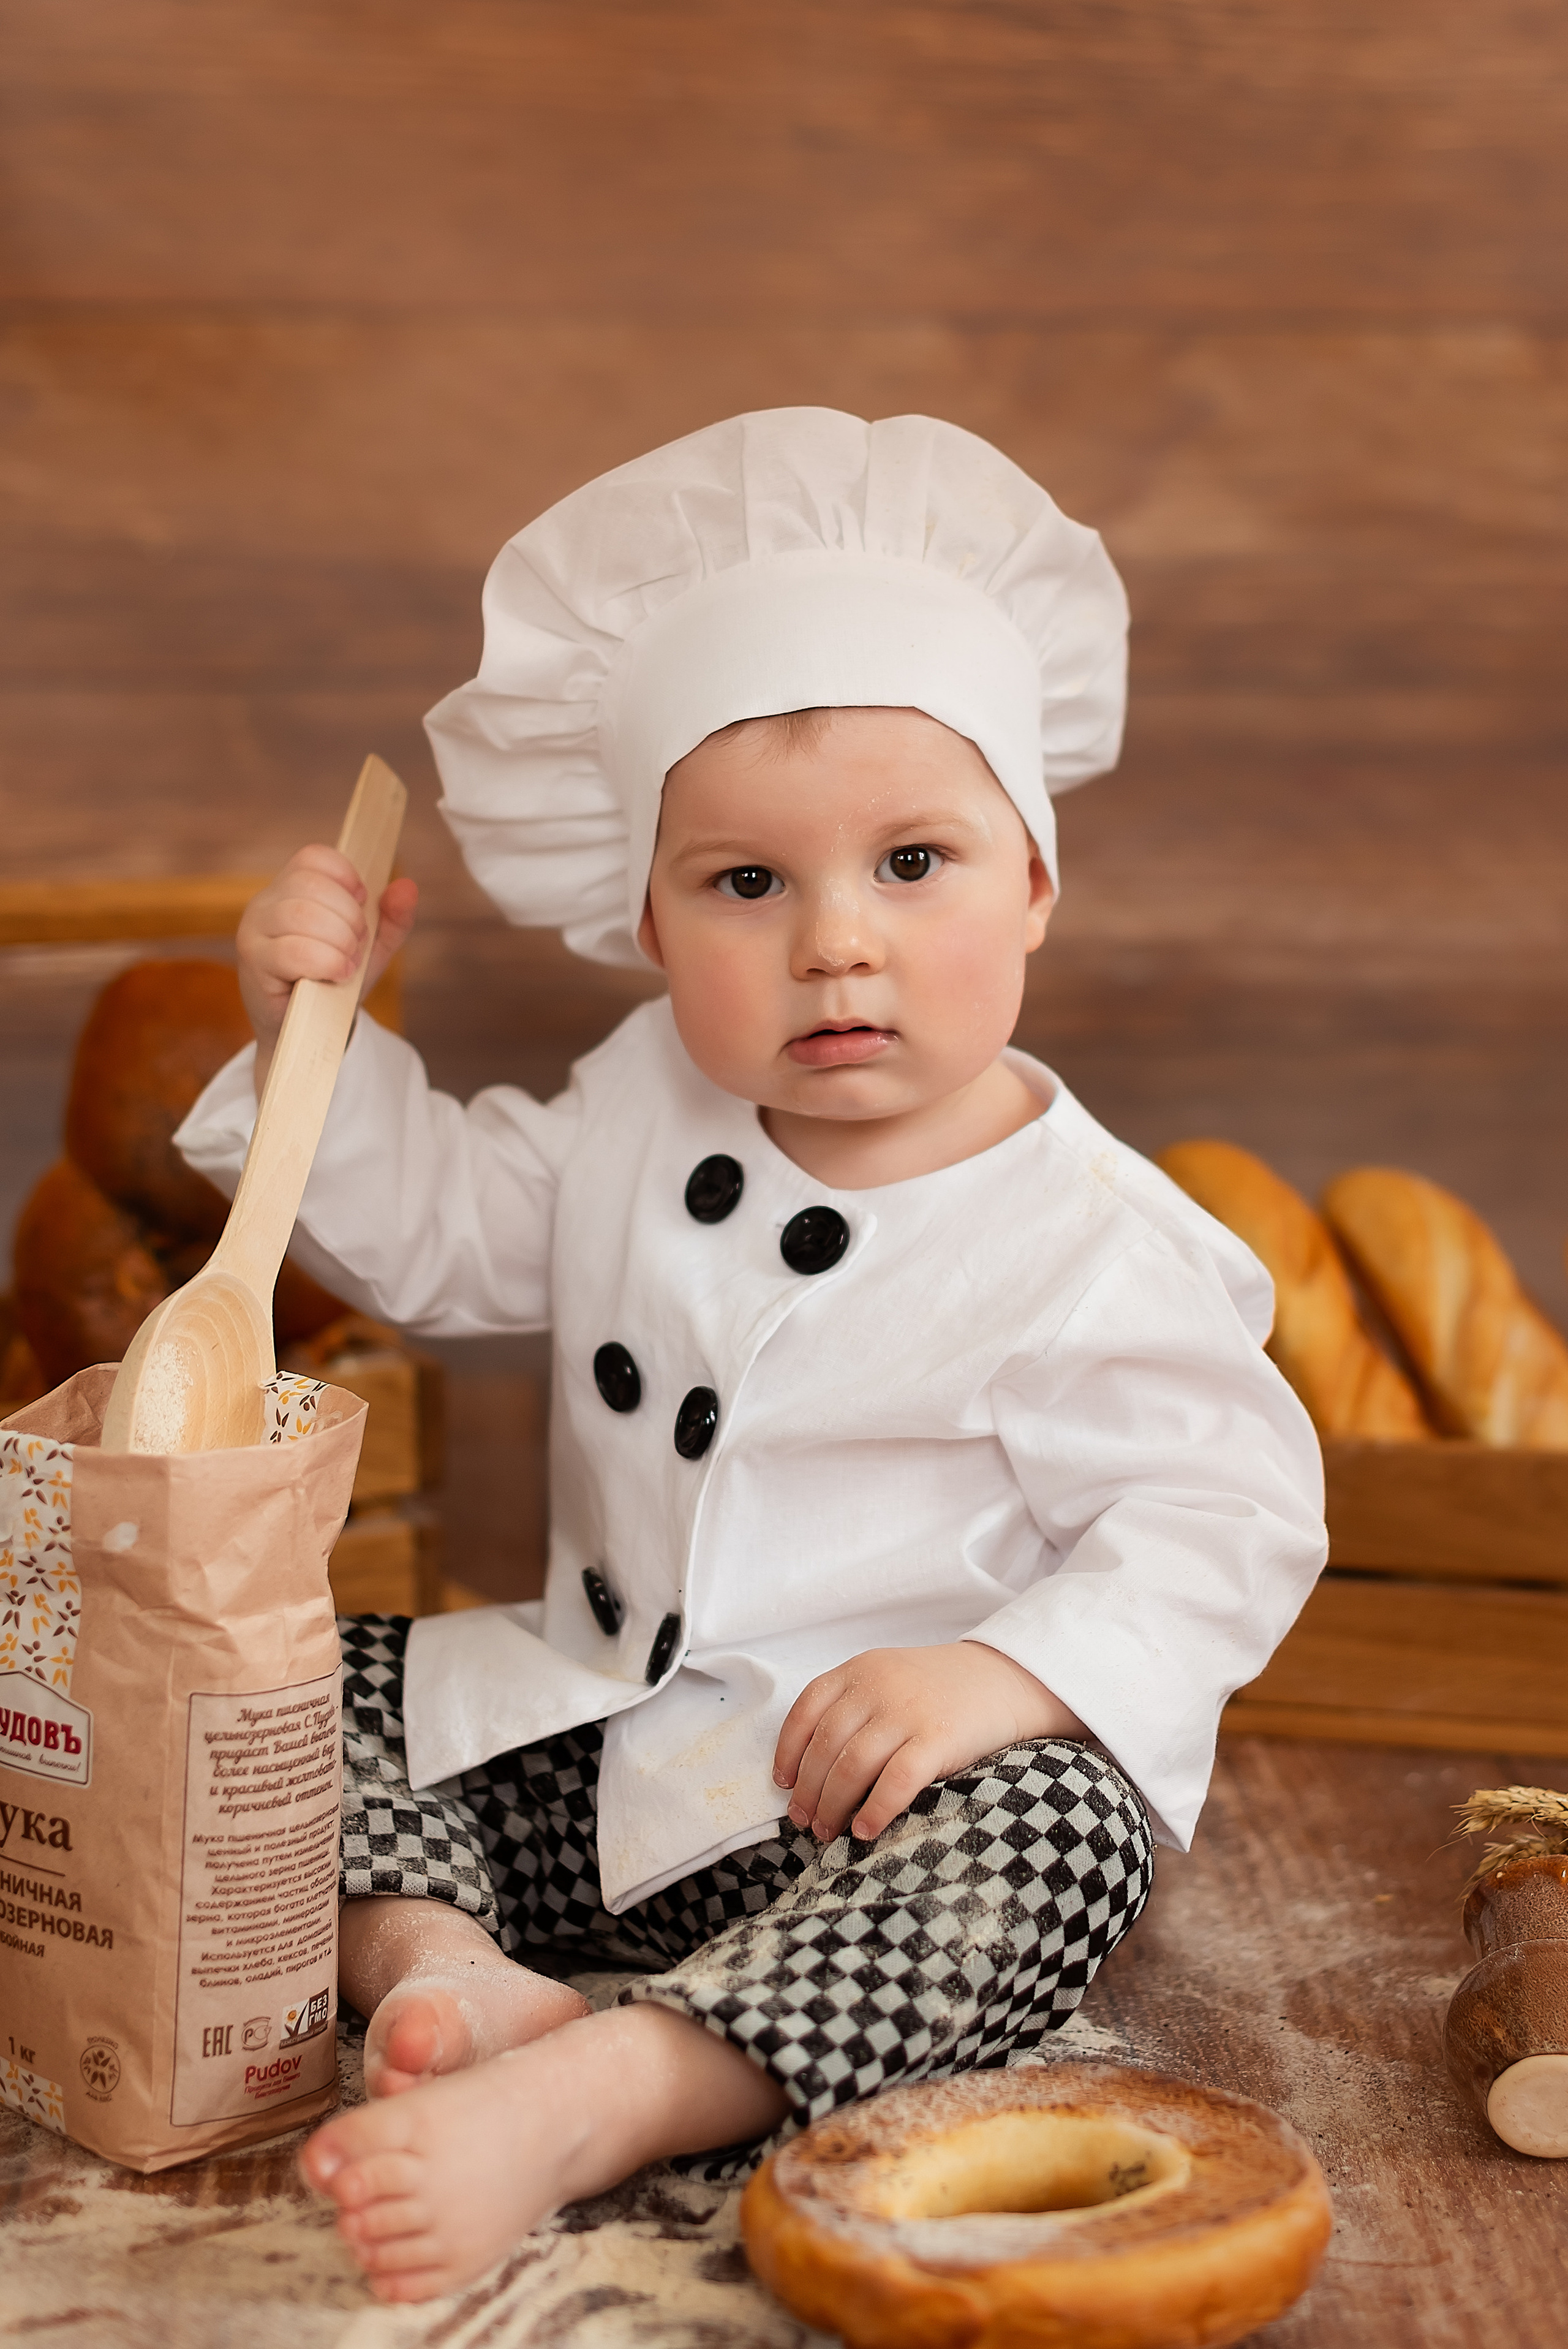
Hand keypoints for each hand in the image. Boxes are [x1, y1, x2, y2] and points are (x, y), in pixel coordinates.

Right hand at [237, 846, 417, 1084]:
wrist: (311, 1032)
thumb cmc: (335, 983)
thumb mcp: (371, 948)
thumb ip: (393, 917)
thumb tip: (407, 886)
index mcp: (289, 889)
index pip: (312, 857)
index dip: (346, 877)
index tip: (362, 905)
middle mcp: (265, 904)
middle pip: (311, 886)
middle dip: (349, 917)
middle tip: (357, 946)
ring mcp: (254, 933)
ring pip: (301, 915)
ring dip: (339, 941)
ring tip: (347, 964)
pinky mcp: (254, 965)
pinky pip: (294, 952)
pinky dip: (327, 963)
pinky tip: (338, 976)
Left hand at [772, 1643, 1085, 1844]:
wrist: (1006, 1678)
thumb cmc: (940, 1689)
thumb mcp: (889, 1678)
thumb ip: (854, 1706)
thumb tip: (811, 1769)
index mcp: (860, 1670)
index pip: (806, 1711)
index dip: (788, 1751)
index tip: (783, 1783)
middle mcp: (877, 1687)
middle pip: (825, 1747)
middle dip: (808, 1790)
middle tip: (803, 1821)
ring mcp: (908, 1712)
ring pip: (852, 1767)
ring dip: (832, 1806)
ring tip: (827, 1831)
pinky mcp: (938, 1739)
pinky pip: (895, 1782)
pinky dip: (874, 1810)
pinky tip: (864, 1830)